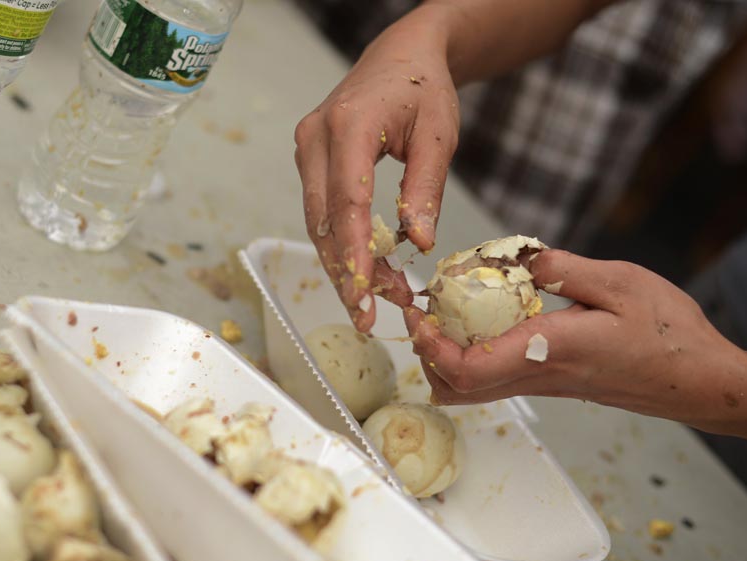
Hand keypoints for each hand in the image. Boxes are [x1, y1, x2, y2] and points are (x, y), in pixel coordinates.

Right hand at [294, 5, 459, 331]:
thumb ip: (425, 189)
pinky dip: (343, 246)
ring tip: (377, 301)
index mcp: (349, 126)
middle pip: (323, 222)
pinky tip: (368, 272)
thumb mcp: (439, 134)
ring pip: (318, 225)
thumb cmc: (424, 89)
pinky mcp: (311, 162)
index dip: (355, 253)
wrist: (400, 56)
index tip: (365, 294)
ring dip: (345, 266)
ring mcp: (307, 151)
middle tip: (367, 318)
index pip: (346, 202)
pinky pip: (322, 213)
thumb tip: (419, 243)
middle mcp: (315, 140)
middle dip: (345, 274)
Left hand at [403, 249, 746, 432]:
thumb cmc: (670, 334)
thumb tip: (513, 256)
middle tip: (425, 311)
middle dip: (427, 353)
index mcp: (550, 350)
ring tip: (450, 313)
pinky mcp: (553, 385)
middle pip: (457, 389)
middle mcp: (540, 375)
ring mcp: (545, 385)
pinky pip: (497, 381)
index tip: (420, 312)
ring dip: (447, 357)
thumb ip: (561, 268)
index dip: (432, 345)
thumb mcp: (619, 282)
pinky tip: (487, 320)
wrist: (699, 381)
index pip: (469, 368)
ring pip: (473, 391)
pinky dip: (475, 357)